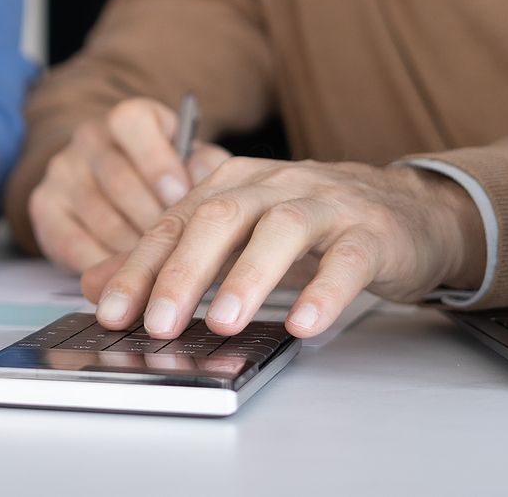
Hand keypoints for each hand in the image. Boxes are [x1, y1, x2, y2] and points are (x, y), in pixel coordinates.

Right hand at [27, 97, 229, 271]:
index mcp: (128, 119)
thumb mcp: (193, 164)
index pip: (131, 122)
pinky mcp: (43, 206)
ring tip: (160, 269)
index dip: (156, 161)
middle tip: (179, 250)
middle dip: (153, 220)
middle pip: (118, 179)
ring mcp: (62, 171)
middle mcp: (88, 137)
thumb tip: (203, 175)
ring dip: (133, 249)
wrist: (113, 187)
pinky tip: (126, 276)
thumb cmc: (165, 180)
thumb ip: (206, 166)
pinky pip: (73, 243)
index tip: (179, 195)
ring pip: (100, 216)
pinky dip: (103, 265)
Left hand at [86, 157, 485, 339]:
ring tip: (223, 322)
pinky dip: (324, 291)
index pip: (175, 221)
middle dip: (183, 271)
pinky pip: (347, 259)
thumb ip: (172, 259)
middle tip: (159, 321)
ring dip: (248, 277)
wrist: (407, 210)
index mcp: (233, 183)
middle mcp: (275, 184)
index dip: (139, 265)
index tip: (110, 309)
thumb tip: (100, 286)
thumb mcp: (238, 237)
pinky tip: (303, 323)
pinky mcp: (373, 232)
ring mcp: (326, 204)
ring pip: (280, 230)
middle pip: (219, 218)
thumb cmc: (311, 227)